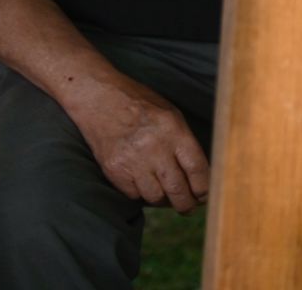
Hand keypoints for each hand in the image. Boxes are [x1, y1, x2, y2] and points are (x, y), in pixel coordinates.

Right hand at [68, 74, 208, 212]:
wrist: (96, 96)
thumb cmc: (138, 104)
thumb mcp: (170, 114)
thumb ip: (185, 144)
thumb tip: (200, 178)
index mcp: (173, 130)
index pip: (198, 172)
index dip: (204, 190)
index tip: (203, 196)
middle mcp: (154, 147)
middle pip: (178, 192)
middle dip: (186, 204)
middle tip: (185, 205)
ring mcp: (132, 159)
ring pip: (156, 197)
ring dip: (161, 198)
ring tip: (161, 189)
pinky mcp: (113, 169)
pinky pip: (133, 194)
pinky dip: (139, 191)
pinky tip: (139, 178)